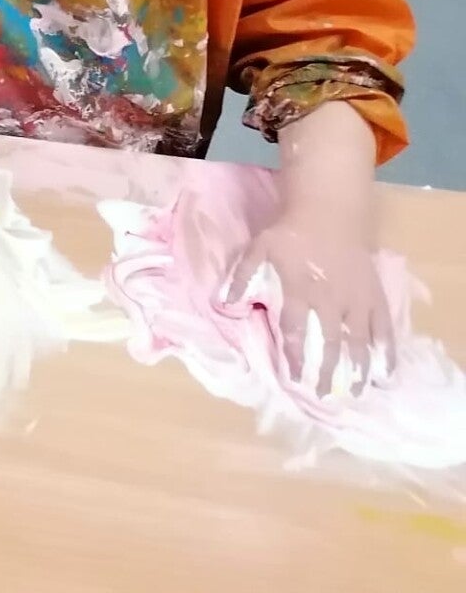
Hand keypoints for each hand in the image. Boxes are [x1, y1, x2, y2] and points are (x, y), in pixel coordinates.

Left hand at [226, 209, 394, 396]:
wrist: (329, 213)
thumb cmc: (290, 234)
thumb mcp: (258, 249)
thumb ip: (241, 277)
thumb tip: (222, 303)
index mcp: (300, 292)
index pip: (295, 331)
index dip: (294, 356)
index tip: (293, 379)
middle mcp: (330, 301)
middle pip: (330, 343)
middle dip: (326, 371)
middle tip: (323, 396)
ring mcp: (356, 300)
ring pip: (360, 341)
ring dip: (357, 369)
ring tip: (354, 393)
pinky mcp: (375, 297)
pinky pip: (384, 328)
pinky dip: (387, 351)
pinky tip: (386, 373)